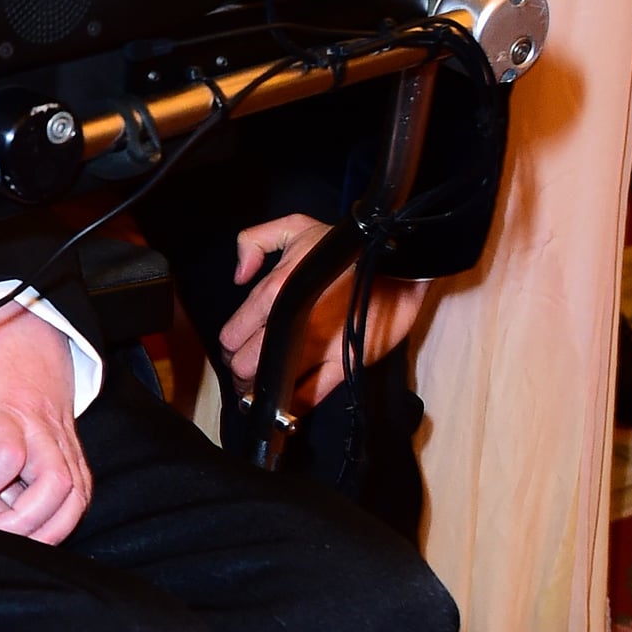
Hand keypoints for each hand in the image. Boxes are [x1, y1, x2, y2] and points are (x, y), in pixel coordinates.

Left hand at [0, 309, 91, 543]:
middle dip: (26, 521)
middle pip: (55, 484)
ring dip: (50, 529)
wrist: (30, 333)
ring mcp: (65, 443)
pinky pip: (80, 493)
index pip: (6, 454)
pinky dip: (63, 520)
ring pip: (76, 496)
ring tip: (15, 547)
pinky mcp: (74, 453)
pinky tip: (37, 533)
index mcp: (10, 410)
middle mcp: (44, 430)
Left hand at [220, 217, 423, 404]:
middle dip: (243, 370)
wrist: (400, 262)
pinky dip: (294, 404)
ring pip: (271, 383)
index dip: (231, 346)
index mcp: (274, 291)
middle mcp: (292, 323)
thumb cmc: (348, 248)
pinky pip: (309, 396)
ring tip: (268, 384)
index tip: (238, 348)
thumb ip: (254, 242)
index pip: (231, 336)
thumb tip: (239, 276)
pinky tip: (289, 400)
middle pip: (244, 365)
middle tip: (252, 368)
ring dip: (264, 388)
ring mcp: (318, 347)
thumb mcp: (296, 227)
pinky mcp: (344, 364)